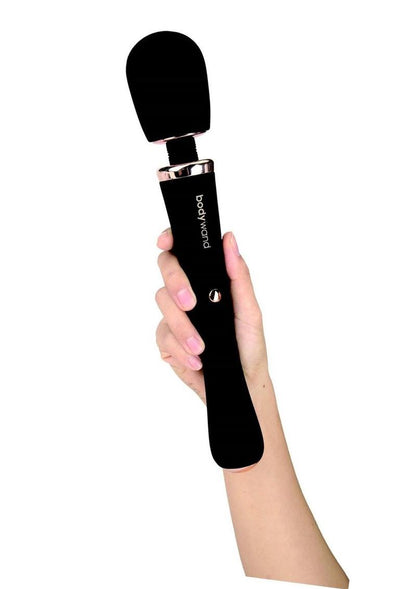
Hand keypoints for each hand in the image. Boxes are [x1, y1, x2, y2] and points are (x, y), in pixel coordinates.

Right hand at [155, 228, 268, 403]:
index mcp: (209, 282)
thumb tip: (229, 240)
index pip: (185, 253)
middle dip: (176, 283)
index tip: (167, 242)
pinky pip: (162, 336)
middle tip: (190, 304)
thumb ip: (238, 275)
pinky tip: (196, 360)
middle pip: (167, 271)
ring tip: (200, 347)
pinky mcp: (167, 341)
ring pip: (163, 305)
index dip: (171, 240)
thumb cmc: (249, 346)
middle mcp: (190, 294)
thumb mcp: (249, 310)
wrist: (240, 384)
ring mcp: (176, 317)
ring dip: (182, 327)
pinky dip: (179, 349)